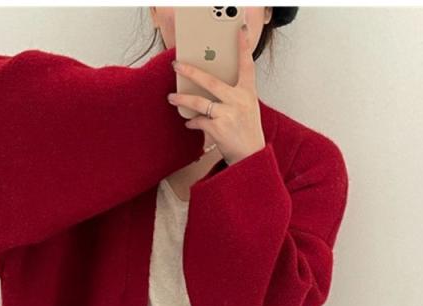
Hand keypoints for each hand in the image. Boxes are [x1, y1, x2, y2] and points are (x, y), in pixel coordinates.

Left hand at [167, 11, 265, 165]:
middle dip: (190, 72)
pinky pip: (199, 120)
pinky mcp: (218, 128)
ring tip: (172, 98)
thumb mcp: (246, 108)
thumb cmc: (246, 131)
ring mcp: (228, 114)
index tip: (239, 31)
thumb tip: (207, 85)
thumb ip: (232, 95)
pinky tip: (190, 123)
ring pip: (199, 102)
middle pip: (210, 81)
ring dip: (182, 100)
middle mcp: (239, 101)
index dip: (243, 48)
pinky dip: (192, 122)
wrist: (250, 156)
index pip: (247, 66)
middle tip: (176, 65)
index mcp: (248, 93)